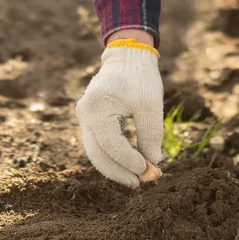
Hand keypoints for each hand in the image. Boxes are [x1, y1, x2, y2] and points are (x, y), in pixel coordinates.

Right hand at [76, 40, 163, 186]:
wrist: (128, 56)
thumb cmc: (140, 78)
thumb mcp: (150, 106)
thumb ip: (150, 136)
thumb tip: (153, 165)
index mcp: (96, 108)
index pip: (112, 146)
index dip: (131, 162)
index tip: (150, 171)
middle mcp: (85, 114)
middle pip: (97, 155)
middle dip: (120, 172)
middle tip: (141, 183)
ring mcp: (85, 117)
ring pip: (96, 152)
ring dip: (116, 167)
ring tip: (137, 178)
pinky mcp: (91, 119)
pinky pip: (99, 144)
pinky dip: (113, 156)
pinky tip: (131, 164)